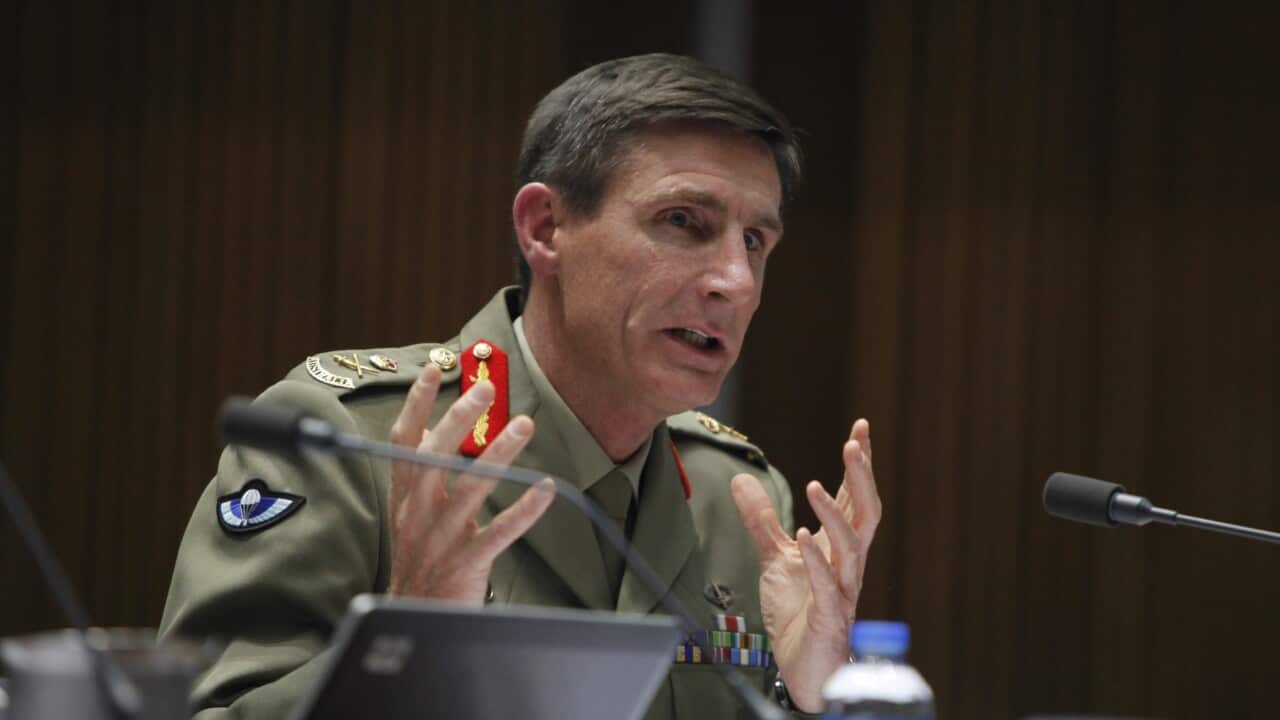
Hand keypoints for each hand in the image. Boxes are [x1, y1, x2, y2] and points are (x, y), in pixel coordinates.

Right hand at [386, 364, 554, 601]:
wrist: (413, 618)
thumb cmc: (420, 563)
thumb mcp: (412, 517)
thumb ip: (424, 480)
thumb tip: (436, 435)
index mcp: (404, 498)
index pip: (404, 442)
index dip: (417, 404)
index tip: (433, 369)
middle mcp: (418, 513)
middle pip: (435, 455)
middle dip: (460, 418)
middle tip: (485, 387)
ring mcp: (441, 538)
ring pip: (470, 487)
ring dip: (498, 453)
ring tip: (523, 424)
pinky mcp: (466, 562)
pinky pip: (499, 532)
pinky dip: (524, 509)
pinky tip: (546, 488)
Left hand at [730, 419, 880, 712]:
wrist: (802, 668)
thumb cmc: (798, 613)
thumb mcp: (774, 558)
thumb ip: (762, 521)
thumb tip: (741, 480)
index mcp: (839, 547)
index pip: (854, 499)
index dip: (859, 466)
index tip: (861, 429)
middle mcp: (848, 564)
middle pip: (865, 514)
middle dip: (862, 479)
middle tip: (854, 445)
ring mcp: (842, 590)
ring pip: (852, 548)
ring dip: (835, 515)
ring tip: (816, 486)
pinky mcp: (828, 617)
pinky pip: (827, 585)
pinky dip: (816, 560)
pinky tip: (803, 537)